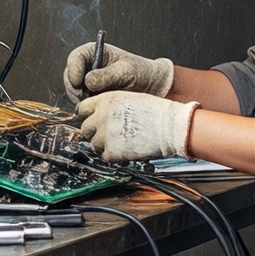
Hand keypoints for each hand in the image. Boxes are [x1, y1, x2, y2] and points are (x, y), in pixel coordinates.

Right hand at [64, 41, 175, 102]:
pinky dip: (88, 106)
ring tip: (101, 100)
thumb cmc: (140, 72)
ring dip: (83, 99)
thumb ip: (107, 75)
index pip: (75, 58)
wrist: (151, 86)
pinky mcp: (90, 96)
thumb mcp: (126, 71)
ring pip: (74, 92)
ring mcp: (86, 83)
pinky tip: (101, 105)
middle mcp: (87, 67)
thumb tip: (88, 82)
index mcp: (93, 53)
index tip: (79, 83)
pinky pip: (82, 103)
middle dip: (76, 89)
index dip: (74, 70)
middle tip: (87, 97)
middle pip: (70, 77)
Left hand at [74, 91, 196, 161]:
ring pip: (93, 144)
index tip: (95, 121)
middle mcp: (101, 117)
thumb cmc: (157, 112)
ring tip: (121, 143)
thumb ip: (111, 106)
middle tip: (110, 135)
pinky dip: (112, 155)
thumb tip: (99, 115)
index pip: (82, 109)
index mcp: (106, 100)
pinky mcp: (112, 152)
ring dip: (103, 145)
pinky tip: (125, 150)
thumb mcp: (130, 99)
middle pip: (85, 129)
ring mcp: (105, 135)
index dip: (88, 116)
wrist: (172, 127)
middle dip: (95, 132)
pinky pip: (104, 156)